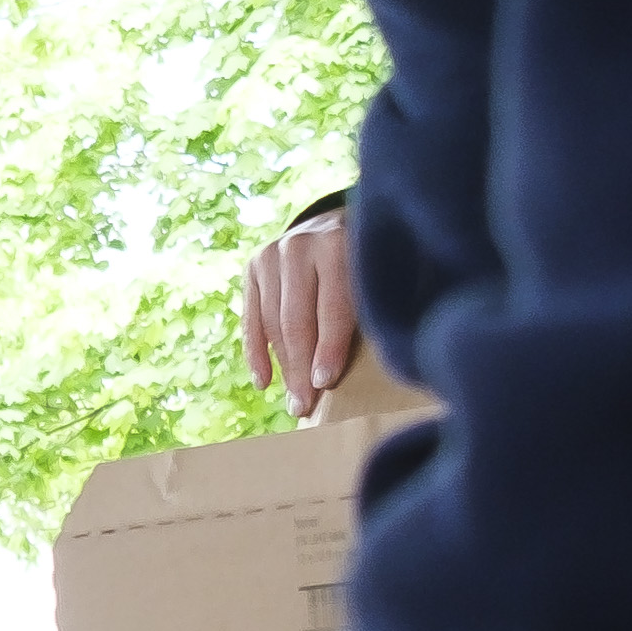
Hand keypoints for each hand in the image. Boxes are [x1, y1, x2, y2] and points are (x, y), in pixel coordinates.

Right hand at [240, 214, 362, 420]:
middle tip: (304, 406)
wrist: (339, 223)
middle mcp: (299, 245)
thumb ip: (374, 309)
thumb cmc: (370, 263)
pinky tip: (264, 381)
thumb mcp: (380, 276)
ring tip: (293, 401)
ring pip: (272, 322)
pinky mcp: (253, 265)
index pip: (332, 309)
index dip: (328, 349)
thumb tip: (378, 362)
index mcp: (338, 245)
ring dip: (282, 367)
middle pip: (296, 320)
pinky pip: (251, 319)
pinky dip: (256, 353)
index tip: (325, 384)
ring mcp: (271, 253)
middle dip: (300, 367)